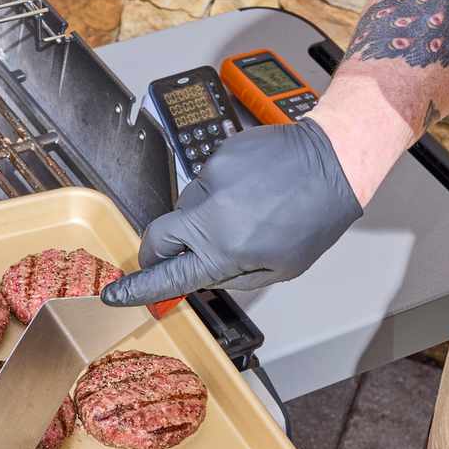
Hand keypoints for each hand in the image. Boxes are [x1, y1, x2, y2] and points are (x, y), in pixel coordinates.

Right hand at [101, 119, 360, 305]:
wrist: (333, 161)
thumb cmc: (314, 218)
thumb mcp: (279, 268)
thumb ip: (231, 276)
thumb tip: (197, 276)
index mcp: (224, 249)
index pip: (167, 275)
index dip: (137, 288)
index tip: (115, 294)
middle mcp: (210, 213)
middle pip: (157, 236)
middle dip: (158, 251)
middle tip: (177, 256)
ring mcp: (211, 178)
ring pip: (186, 207)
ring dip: (202, 217)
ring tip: (243, 212)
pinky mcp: (219, 154)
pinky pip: (206, 180)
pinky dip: (220, 190)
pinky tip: (250, 189)